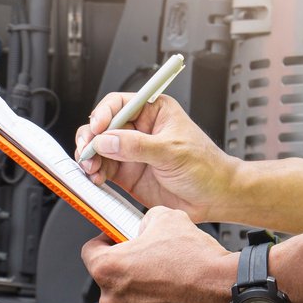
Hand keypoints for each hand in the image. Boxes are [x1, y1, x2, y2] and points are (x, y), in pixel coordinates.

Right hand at [74, 93, 239, 221]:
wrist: (215, 198)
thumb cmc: (205, 167)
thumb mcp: (172, 151)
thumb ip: (137, 146)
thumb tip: (107, 140)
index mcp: (153, 112)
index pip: (119, 104)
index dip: (103, 114)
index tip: (97, 128)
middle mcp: (139, 130)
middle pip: (103, 127)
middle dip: (91, 138)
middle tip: (87, 151)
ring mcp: (131, 153)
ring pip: (99, 149)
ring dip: (90, 158)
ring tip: (91, 169)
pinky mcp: (128, 174)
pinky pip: (104, 169)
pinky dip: (95, 174)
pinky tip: (96, 179)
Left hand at [80, 206, 237, 302]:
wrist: (229, 296)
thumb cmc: (201, 263)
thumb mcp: (168, 219)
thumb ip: (144, 221)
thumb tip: (142, 226)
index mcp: (110, 269)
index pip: (90, 251)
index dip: (105, 242)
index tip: (115, 241)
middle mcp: (113, 300)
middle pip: (109, 280)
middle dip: (127, 270)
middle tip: (151, 262)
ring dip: (139, 294)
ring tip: (168, 283)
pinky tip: (173, 301)